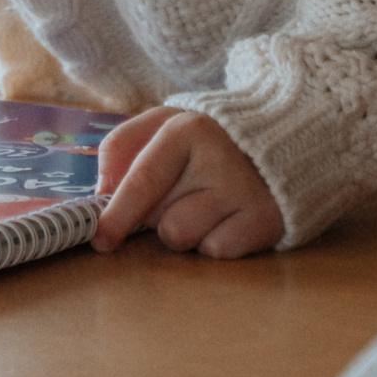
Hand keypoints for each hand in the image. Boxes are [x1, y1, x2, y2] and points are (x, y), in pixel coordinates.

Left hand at [90, 107, 283, 258]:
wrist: (276, 141)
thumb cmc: (202, 141)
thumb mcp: (160, 125)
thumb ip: (121, 148)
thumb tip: (102, 192)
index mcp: (185, 129)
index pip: (142, 180)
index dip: (117, 214)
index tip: (100, 238)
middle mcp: (218, 158)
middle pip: (156, 217)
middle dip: (154, 215)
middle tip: (179, 193)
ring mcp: (244, 191)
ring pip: (181, 237)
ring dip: (183, 230)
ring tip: (202, 205)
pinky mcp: (266, 220)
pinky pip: (215, 251)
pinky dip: (215, 241)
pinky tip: (227, 218)